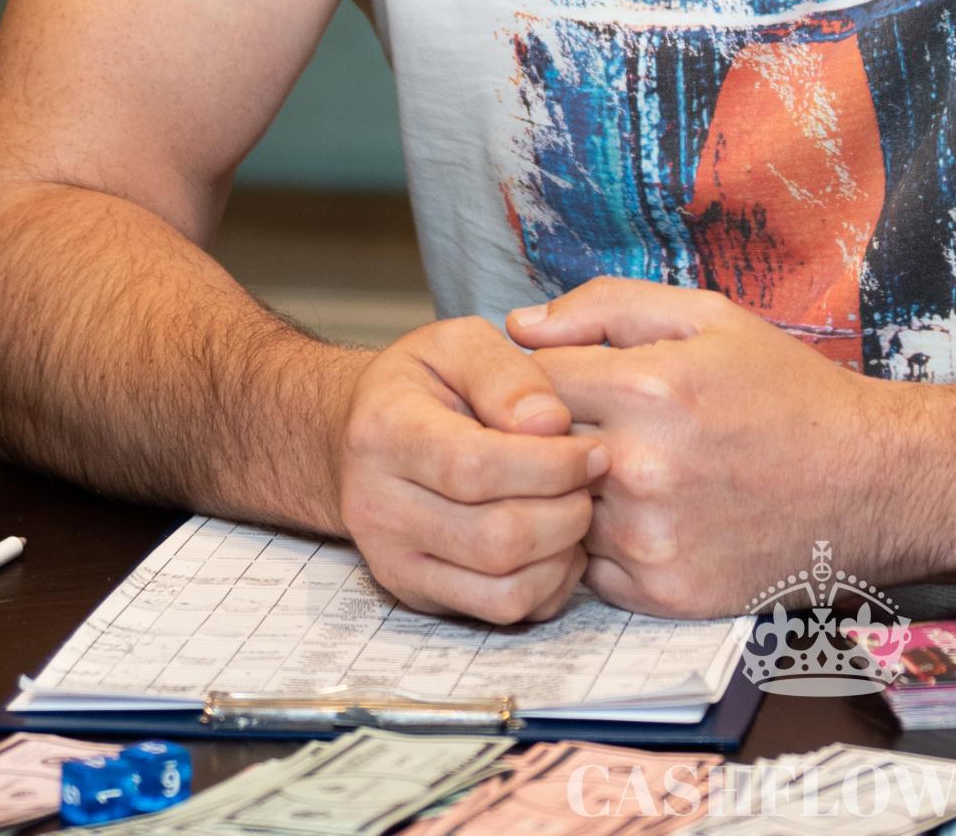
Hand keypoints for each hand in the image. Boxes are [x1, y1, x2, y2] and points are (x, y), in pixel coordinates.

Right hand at [336, 316, 603, 624]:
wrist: (362, 436)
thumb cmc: (422, 383)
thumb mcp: (457, 343)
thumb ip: (505, 372)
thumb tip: (550, 423)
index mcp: (384, 432)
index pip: (475, 467)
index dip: (549, 464)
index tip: (592, 449)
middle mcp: (378, 508)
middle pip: (495, 538)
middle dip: (566, 510)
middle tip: (592, 477)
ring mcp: (396, 561)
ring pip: (502, 589)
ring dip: (562, 553)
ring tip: (577, 507)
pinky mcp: (419, 595)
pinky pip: (499, 612)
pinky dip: (548, 585)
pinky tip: (558, 542)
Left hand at [508, 279, 897, 617]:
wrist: (865, 483)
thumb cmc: (785, 391)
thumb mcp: (707, 317)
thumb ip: (607, 307)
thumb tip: (521, 326)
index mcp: (647, 388)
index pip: (527, 382)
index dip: (522, 378)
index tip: (541, 382)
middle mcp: (639, 468)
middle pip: (528, 453)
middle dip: (532, 437)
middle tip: (561, 428)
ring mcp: (647, 540)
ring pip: (551, 514)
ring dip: (561, 494)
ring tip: (605, 470)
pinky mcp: (660, 595)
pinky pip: (585, 570)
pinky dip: (594, 545)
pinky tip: (632, 516)